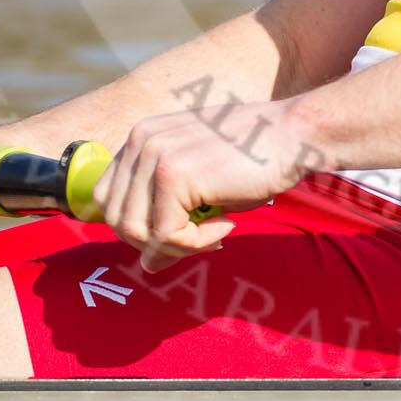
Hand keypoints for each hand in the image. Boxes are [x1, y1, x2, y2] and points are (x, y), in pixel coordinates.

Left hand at [92, 99, 321, 270]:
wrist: (293, 135)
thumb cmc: (254, 159)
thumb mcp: (200, 181)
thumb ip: (166, 213)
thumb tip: (146, 265)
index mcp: (143, 136)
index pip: (108, 198)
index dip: (137, 226)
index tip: (178, 229)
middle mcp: (141, 140)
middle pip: (116, 219)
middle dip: (154, 241)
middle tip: (198, 236)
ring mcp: (155, 155)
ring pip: (135, 232)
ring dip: (176, 244)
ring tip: (213, 230)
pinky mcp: (173, 175)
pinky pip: (165, 236)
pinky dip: (196, 242)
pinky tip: (225, 223)